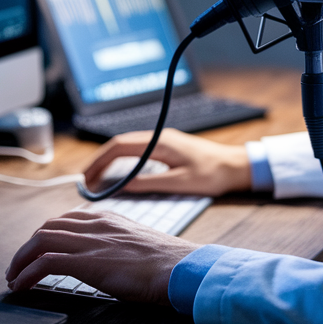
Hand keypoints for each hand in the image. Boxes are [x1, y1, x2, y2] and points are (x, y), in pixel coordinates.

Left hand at [5, 210, 198, 304]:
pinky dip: (27, 274)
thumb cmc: (168, 262)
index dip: (47, 233)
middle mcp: (96, 225)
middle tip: (20, 264)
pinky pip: (44, 263)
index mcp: (110, 219)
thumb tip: (112, 257)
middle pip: (48, 226)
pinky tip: (22, 285)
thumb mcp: (140, 243)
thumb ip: (121, 243)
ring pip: (40, 240)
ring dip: (20, 259)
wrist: (179, 268)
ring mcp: (90, 242)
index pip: (67, 219)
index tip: (39, 248)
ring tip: (15, 276)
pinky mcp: (86, 262)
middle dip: (28, 246)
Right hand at [83, 128, 251, 196]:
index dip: (99, 160)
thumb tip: (121, 185)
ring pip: (128, 148)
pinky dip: (123, 162)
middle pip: (120, 145)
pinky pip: (138, 152)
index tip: (86, 176)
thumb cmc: (213, 175)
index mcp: (160, 142)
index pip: (120, 146)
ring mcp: (163, 142)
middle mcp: (159, 138)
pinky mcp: (168, 149)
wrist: (236, 166)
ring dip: (110, 162)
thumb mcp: (179, 184)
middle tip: (86, 182)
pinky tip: (119, 175)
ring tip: (97, 180)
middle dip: (100, 162)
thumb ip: (149, 183)